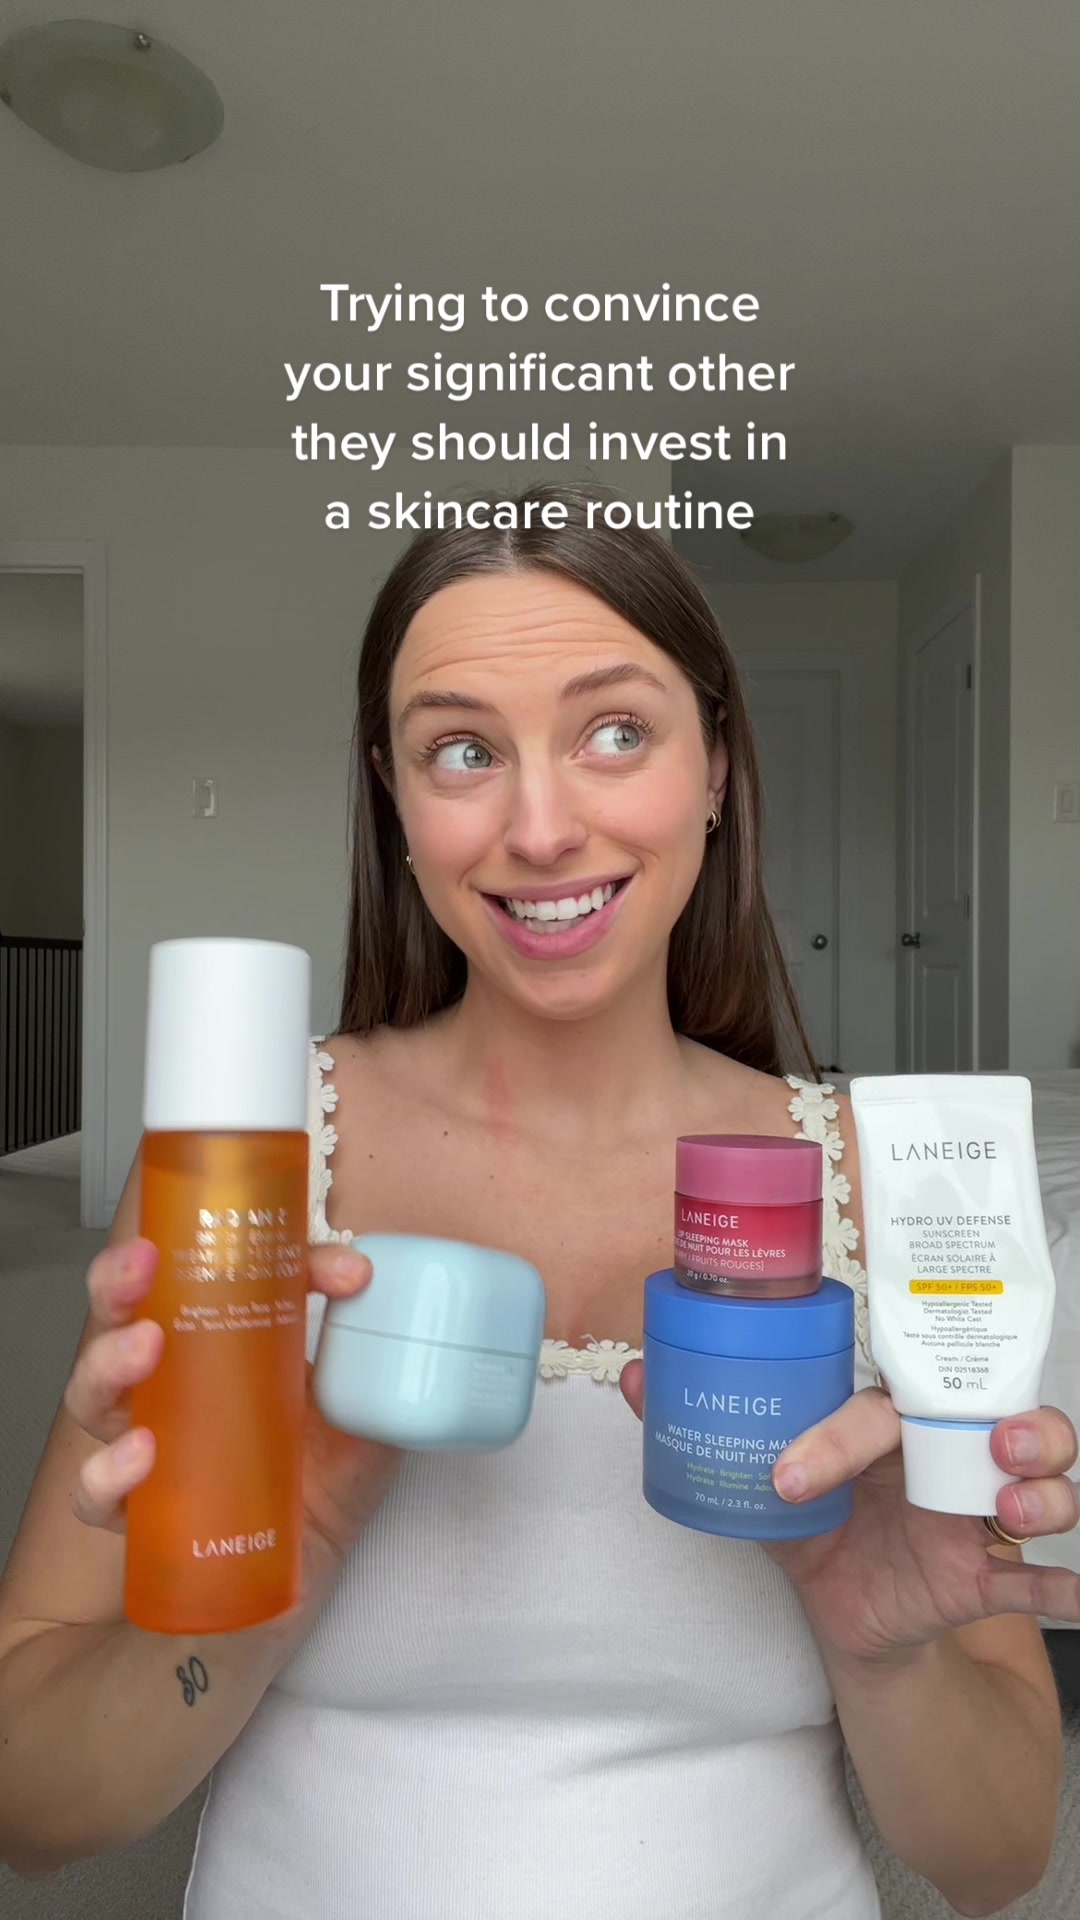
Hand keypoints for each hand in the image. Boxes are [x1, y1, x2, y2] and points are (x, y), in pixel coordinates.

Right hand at [65, 1239, 399, 1611]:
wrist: (286, 1597)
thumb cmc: (315, 1495)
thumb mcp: (358, 1426)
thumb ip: (373, 1370)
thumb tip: (390, 1305)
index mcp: (220, 1352)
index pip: (212, 1281)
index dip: (259, 1256)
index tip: (328, 1265)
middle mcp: (171, 1391)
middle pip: (124, 1319)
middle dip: (120, 1283)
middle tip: (143, 1264)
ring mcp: (145, 1450)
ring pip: (95, 1395)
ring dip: (109, 1362)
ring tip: (144, 1347)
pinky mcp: (137, 1518)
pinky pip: (98, 1493)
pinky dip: (108, 1472)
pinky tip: (140, 1457)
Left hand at [620, 1364, 1079, 1660]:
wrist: (844, 1610)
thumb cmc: (818, 1521)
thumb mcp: (762, 1482)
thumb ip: (707, 1431)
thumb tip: (634, 1376)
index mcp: (886, 1420)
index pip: (876, 1407)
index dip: (838, 1438)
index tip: (788, 1482)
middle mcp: (940, 1450)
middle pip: (1000, 1414)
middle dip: (1018, 1420)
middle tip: (999, 1440)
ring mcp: (974, 1508)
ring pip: (1041, 1481)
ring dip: (1045, 1488)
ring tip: (1016, 1504)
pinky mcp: (986, 1571)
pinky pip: (1037, 1579)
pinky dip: (1064, 1585)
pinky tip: (1077, 1597)